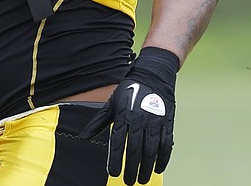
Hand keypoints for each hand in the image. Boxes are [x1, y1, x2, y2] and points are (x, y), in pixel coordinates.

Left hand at [78, 47, 179, 184]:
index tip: (113, 173)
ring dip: (146, 167)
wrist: (153, 76)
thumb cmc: (128, 92)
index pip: (117, 141)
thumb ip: (98, 122)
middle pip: (134, 149)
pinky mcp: (167, 123)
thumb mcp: (111, 104)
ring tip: (141, 179)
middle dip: (131, 168)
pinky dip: (163, 158)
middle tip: (128, 181)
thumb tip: (83, 137)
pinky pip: (165, 144)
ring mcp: (154, 121)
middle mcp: (138, 119)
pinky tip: (158, 169)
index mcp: (123, 115)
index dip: (115, 159)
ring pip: (150, 150)